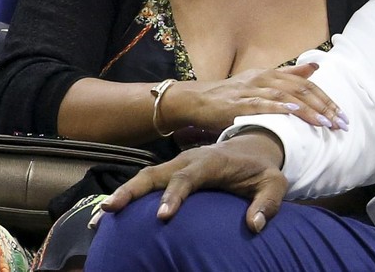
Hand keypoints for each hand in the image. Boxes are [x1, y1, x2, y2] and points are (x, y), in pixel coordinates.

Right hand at [94, 131, 287, 232]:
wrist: (253, 149)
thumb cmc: (262, 171)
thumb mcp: (275, 185)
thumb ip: (267, 203)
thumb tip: (254, 226)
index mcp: (211, 162)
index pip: (188, 177)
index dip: (174, 195)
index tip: (162, 216)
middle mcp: (188, 160)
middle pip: (155, 173)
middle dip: (132, 191)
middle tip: (111, 210)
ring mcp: (176, 165)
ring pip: (144, 177)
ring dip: (122, 194)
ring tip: (99, 218)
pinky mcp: (169, 173)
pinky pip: (144, 183)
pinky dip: (126, 197)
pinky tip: (106, 217)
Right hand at [163, 63, 346, 132]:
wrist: (197, 100)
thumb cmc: (231, 94)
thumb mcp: (261, 81)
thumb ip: (289, 74)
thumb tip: (315, 66)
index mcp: (272, 74)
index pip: (307, 84)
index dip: (327, 99)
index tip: (342, 115)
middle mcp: (264, 78)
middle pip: (301, 90)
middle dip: (324, 107)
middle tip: (341, 123)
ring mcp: (251, 90)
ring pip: (286, 97)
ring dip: (308, 111)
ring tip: (325, 123)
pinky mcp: (238, 104)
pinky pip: (261, 104)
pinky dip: (278, 107)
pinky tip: (293, 111)